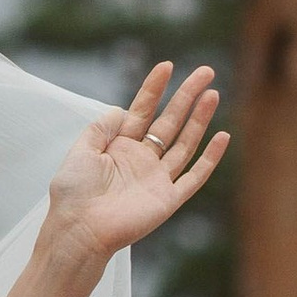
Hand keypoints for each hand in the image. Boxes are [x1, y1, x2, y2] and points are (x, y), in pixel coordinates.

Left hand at [44, 64, 228, 264]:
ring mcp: (157, 179)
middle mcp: (141, 160)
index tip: (167, 66)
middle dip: (187, 96)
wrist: (79, 231)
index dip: (154, 88)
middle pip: (170, 122)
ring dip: (200, 119)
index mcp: (120, 147)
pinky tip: (222, 136)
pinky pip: (194, 176)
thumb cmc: (73, 195)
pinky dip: (210, 158)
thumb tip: (121, 109)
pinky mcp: (168, 199)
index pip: (142, 110)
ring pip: (185, 143)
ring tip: (213, 94)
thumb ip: (101, 128)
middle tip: (206, 72)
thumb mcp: (81, 151)